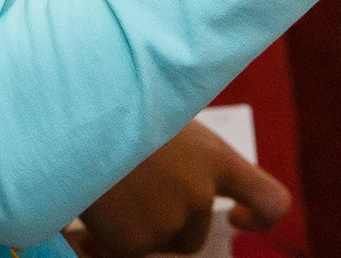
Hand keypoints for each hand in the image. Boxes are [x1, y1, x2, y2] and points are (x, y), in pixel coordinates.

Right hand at [78, 120, 291, 257]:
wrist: (69, 110)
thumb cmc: (112, 99)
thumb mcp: (162, 112)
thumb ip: (181, 149)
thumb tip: (173, 176)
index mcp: (214, 158)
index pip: (271, 201)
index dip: (260, 218)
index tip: (236, 216)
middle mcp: (199, 195)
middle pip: (195, 232)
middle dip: (166, 223)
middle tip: (130, 190)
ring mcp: (167, 222)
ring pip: (157, 241)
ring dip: (136, 227)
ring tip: (105, 190)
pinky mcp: (134, 243)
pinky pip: (123, 249)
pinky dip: (105, 238)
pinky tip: (88, 208)